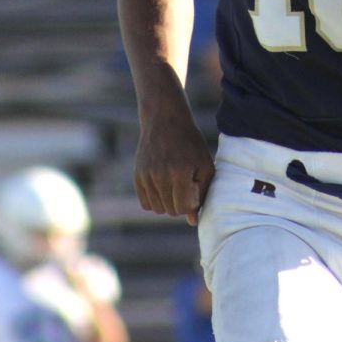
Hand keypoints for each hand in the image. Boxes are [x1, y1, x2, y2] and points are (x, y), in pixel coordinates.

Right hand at [134, 105, 214, 225]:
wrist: (165, 119)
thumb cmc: (190, 143)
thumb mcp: (204, 163)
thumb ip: (201, 193)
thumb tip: (193, 222)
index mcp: (180, 171)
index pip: (183, 208)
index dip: (192, 202)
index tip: (194, 188)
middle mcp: (160, 174)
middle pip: (170, 211)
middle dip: (180, 203)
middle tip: (185, 184)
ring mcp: (146, 175)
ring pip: (158, 209)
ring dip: (168, 202)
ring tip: (174, 184)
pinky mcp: (137, 175)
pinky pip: (145, 203)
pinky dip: (155, 199)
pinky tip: (163, 184)